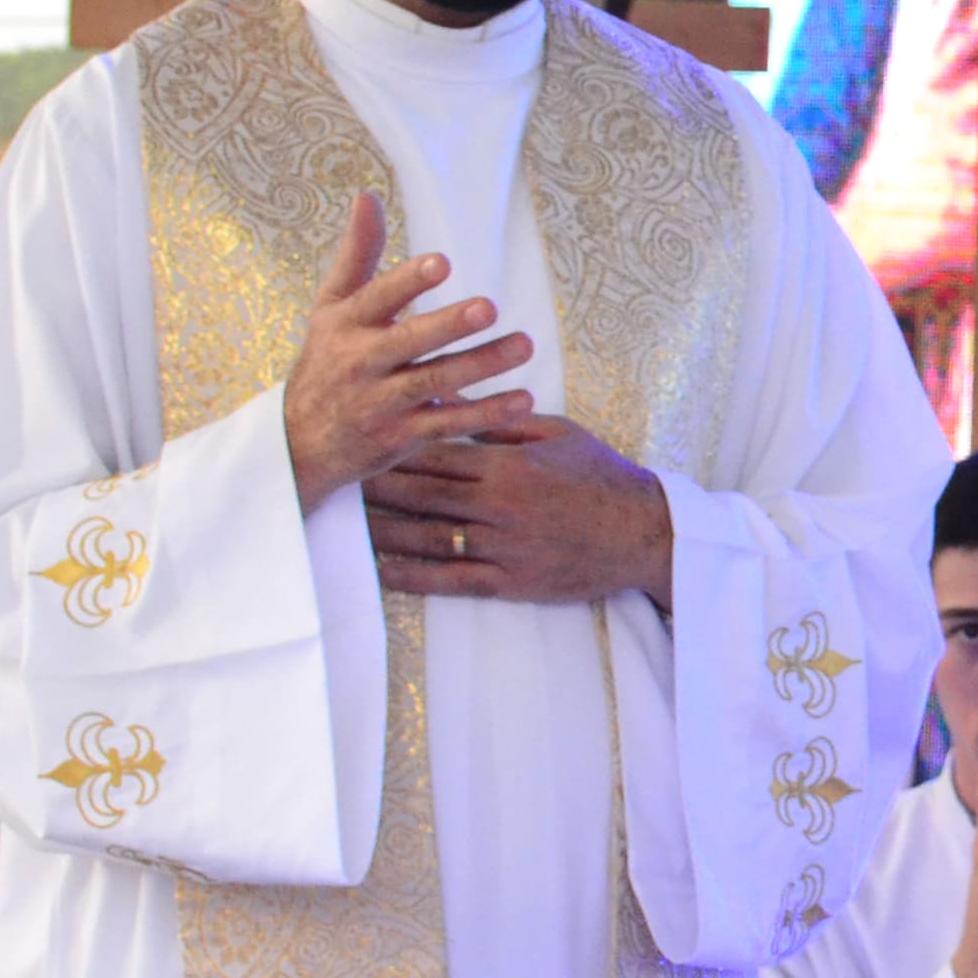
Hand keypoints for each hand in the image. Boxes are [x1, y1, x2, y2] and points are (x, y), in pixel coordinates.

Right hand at [285, 192, 535, 514]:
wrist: (301, 442)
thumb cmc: (327, 359)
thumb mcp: (332, 306)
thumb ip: (358, 253)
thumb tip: (369, 196)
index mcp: (346, 324)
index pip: (376, 298)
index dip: (407, 281)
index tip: (442, 262)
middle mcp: (362, 362)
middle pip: (409, 342)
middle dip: (449, 325)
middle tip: (489, 307)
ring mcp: (382, 402)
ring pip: (435, 382)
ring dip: (482, 365)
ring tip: (523, 345)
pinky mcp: (402, 436)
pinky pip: (448, 423)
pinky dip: (485, 414)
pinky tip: (523, 400)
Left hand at [367, 411, 674, 607]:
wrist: (642, 532)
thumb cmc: (600, 475)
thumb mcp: (554, 432)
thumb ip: (497, 418)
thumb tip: (451, 396)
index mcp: (506, 464)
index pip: (434, 452)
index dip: (391, 448)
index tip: (358, 440)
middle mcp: (497, 505)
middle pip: (420, 494)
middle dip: (374, 487)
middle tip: (335, 479)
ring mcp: (501, 546)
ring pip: (427, 538)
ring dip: (382, 531)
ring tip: (344, 524)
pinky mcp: (509, 581)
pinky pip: (451, 580)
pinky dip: (413, 577)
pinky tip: (382, 571)